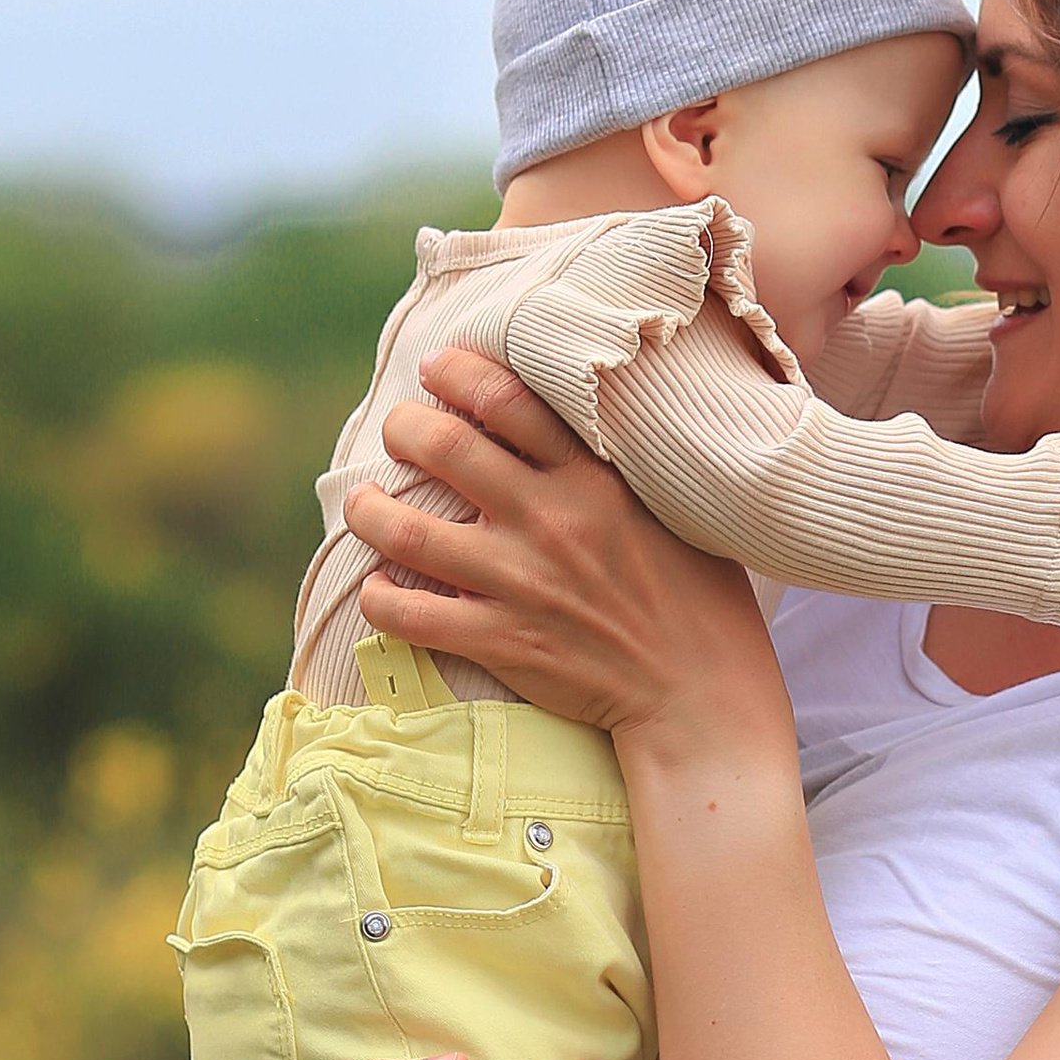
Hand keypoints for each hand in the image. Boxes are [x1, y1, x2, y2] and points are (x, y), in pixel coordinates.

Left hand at [340, 345, 783, 754]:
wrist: (696, 690)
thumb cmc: (696, 595)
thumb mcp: (669, 510)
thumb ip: (612, 469)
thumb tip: (565, 427)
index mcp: (595, 479)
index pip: (508, 400)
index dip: (457, 373)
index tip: (435, 369)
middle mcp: (550, 521)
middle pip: (445, 447)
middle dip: (403, 427)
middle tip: (396, 430)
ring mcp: (520, 583)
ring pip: (409, 532)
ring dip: (369, 510)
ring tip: (363, 502)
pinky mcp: (501, 641)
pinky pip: (411, 618)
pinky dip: (380, 599)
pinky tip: (377, 587)